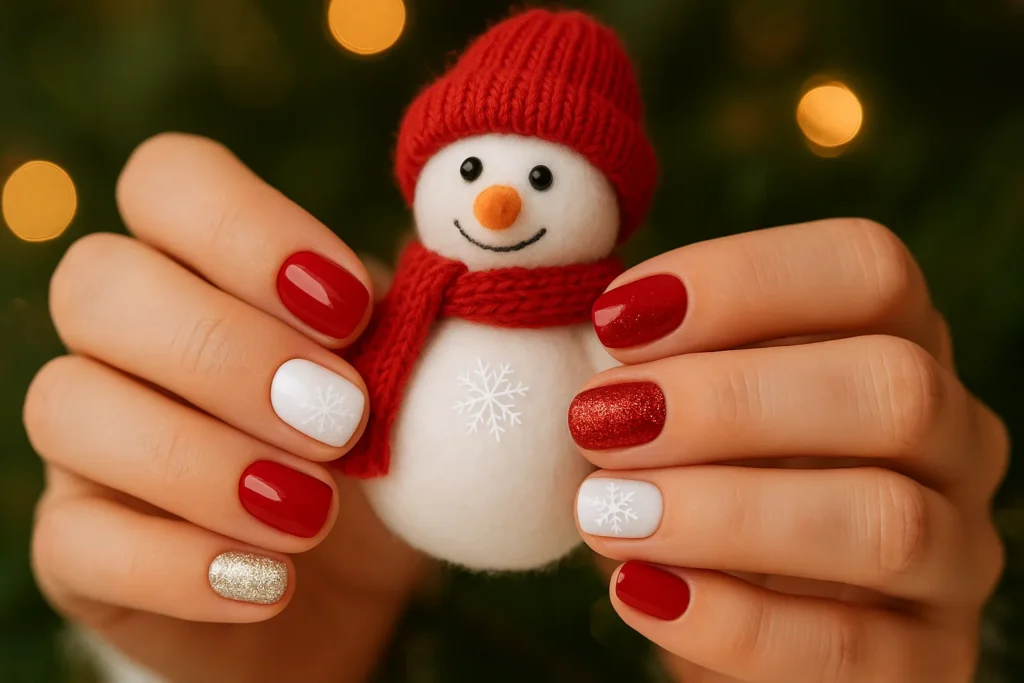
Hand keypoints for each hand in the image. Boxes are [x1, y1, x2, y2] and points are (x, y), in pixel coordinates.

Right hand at [24, 134, 421, 681]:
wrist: (345, 588)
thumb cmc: (382, 456)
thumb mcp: (415, 378)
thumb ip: (418, 322)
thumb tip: (455, 276)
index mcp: (202, 265)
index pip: (167, 180)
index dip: (246, 229)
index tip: (349, 309)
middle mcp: (123, 338)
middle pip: (97, 284)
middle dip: (226, 349)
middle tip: (341, 417)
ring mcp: (88, 442)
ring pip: (65, 406)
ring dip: (203, 459)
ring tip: (316, 512)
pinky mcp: (79, 547)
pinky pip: (74, 540)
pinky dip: (179, 564)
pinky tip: (271, 580)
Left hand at [571, 219, 1007, 681]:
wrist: (729, 623)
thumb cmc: (693, 487)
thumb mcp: (675, 413)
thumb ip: (651, 362)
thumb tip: (579, 314)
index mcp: (896, 343)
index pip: (866, 269)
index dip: (741, 280)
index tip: (614, 318)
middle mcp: (952, 439)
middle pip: (892, 387)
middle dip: (728, 400)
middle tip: (598, 421)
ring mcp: (956, 555)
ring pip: (883, 521)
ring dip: (722, 511)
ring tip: (602, 513)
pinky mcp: (926, 663)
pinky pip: (847, 649)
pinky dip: (729, 620)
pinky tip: (638, 590)